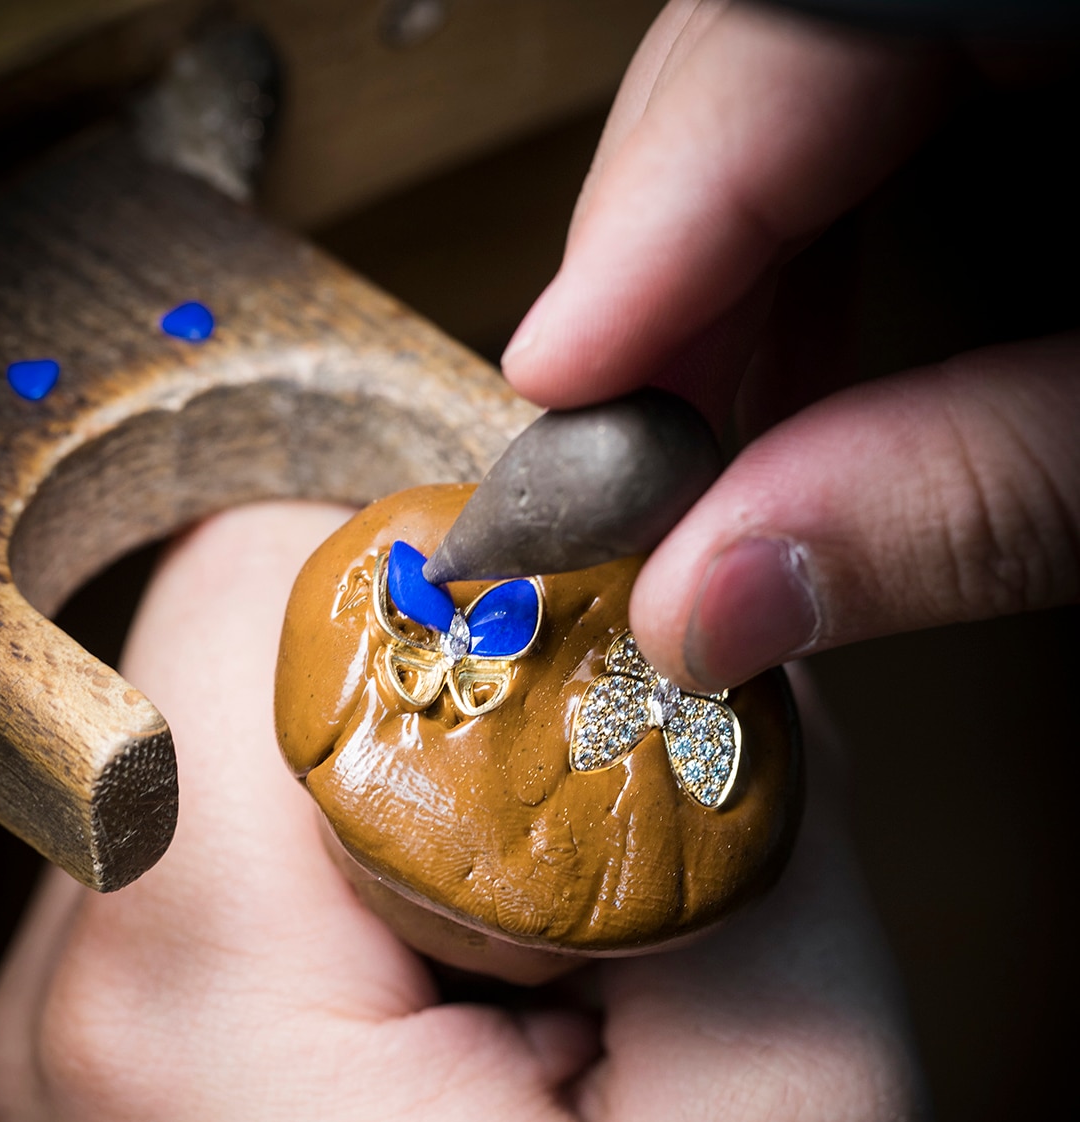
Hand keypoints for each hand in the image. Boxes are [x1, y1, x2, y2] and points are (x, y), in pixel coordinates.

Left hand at [0, 503, 928, 1121]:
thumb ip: (744, 826)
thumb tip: (681, 637)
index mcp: (191, 1012)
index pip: (249, 595)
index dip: (448, 589)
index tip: (584, 697)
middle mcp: (67, 1020)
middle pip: (233, 671)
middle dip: (440, 718)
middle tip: (578, 889)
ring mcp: (61, 1064)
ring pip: (233, 770)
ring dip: (401, 821)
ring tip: (521, 996)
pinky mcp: (103, 1096)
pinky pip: (221, 888)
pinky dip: (352, 905)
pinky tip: (451, 1038)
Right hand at [501, 1, 1079, 691]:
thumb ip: (976, 498)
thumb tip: (717, 597)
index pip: (806, 27)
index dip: (655, 208)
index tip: (557, 375)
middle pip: (767, 50)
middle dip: (664, 263)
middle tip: (614, 454)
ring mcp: (1031, 26)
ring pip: (800, 87)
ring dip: (719, 272)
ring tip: (681, 437)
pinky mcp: (1035, 71)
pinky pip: (868, 115)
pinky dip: (805, 247)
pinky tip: (778, 363)